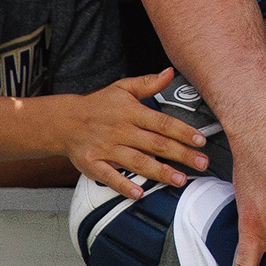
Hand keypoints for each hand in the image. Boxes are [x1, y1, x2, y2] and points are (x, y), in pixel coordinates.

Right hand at [68, 67, 213, 199]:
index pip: (162, 123)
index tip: (200, 141)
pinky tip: (138, 193)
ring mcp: (107, 148)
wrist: (64, 121)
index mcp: (131, 113)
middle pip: (156, 144)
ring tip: (180, 179)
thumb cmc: (98, 105)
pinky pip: (110, 176)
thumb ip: (148, 83)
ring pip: (138, 162)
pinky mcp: (93, 164)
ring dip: (160, 172)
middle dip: (181, 155)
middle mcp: (121, 131)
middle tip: (201, 164)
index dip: (183, 132)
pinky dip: (123, 185)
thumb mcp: (122, 88)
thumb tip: (169, 73)